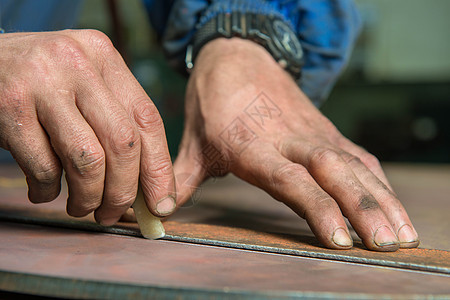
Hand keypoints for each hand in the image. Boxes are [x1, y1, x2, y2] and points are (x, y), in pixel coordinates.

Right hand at [0, 30, 175, 224]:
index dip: (159, 170)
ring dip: (88, 197)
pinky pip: (43, 166)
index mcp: (105, 57)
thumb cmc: (45, 83)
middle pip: (123, 143)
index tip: (161, 205)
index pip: (148, 120)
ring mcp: (42, 82)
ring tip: (82, 208)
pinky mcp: (10, 104)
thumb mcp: (85, 84)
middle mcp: (78, 63)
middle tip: (113, 214)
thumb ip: (116, 123)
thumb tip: (149, 189)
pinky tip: (45, 191)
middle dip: (124, 191)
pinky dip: (48, 190)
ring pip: (87, 159)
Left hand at [174, 38, 418, 250]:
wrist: (238, 57)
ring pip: (356, 166)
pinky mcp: (328, 130)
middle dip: (363, 209)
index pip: (291, 181)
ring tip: (403, 235)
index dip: (317, 208)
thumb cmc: (213, 104)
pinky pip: (361, 157)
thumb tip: (160, 212)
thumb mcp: (193, 142)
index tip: (341, 238)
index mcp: (254, 147)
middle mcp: (291, 140)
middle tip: (385, 245)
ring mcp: (314, 134)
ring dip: (383, 200)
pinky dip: (380, 183)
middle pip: (334, 173)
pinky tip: (393, 207)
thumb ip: (180, 179)